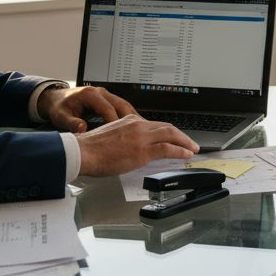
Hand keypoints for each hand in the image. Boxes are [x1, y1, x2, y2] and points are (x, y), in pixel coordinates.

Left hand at [39, 85, 135, 132]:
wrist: (56, 98)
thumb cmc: (59, 107)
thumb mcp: (61, 116)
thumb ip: (71, 123)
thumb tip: (82, 129)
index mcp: (90, 94)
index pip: (108, 109)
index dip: (116, 122)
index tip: (122, 135)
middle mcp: (100, 92)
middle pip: (122, 105)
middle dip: (132, 119)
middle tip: (140, 134)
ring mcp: (105, 95)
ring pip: (124, 105)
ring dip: (133, 118)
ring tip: (142, 132)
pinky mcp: (107, 100)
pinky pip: (121, 107)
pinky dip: (129, 117)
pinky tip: (135, 127)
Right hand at [75, 115, 198, 176]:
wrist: (83, 152)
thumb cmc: (90, 148)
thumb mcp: (110, 135)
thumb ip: (124, 138)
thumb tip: (131, 147)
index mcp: (129, 121)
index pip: (155, 124)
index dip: (168, 131)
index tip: (174, 137)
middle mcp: (137, 125)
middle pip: (166, 127)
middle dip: (181, 135)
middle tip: (189, 142)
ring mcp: (141, 138)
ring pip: (171, 135)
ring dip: (185, 142)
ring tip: (193, 148)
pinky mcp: (142, 151)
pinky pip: (168, 149)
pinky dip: (180, 151)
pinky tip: (186, 154)